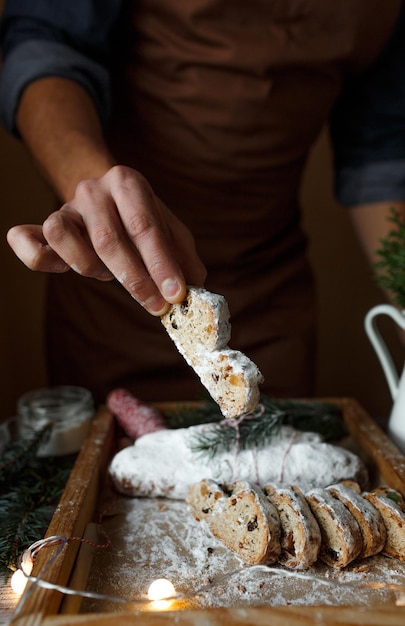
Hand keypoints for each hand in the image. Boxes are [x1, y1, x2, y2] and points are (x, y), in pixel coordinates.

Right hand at [7, 165, 206, 313]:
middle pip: (108, 239)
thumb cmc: (141, 218)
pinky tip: (59, 269)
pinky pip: (29, 241)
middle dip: (136, 280)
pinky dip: (35, 256)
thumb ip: (183, 256)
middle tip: (156, 306)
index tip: (176, 295)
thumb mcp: (169, 229)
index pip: (145, 227)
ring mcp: (66, 206)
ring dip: (88, 267)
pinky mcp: (46, 225)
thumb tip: (196, 287)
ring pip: (63, 236)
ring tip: (107, 274)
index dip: (161, 264)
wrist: (106, 194)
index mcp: (128, 183)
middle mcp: (93, 189)